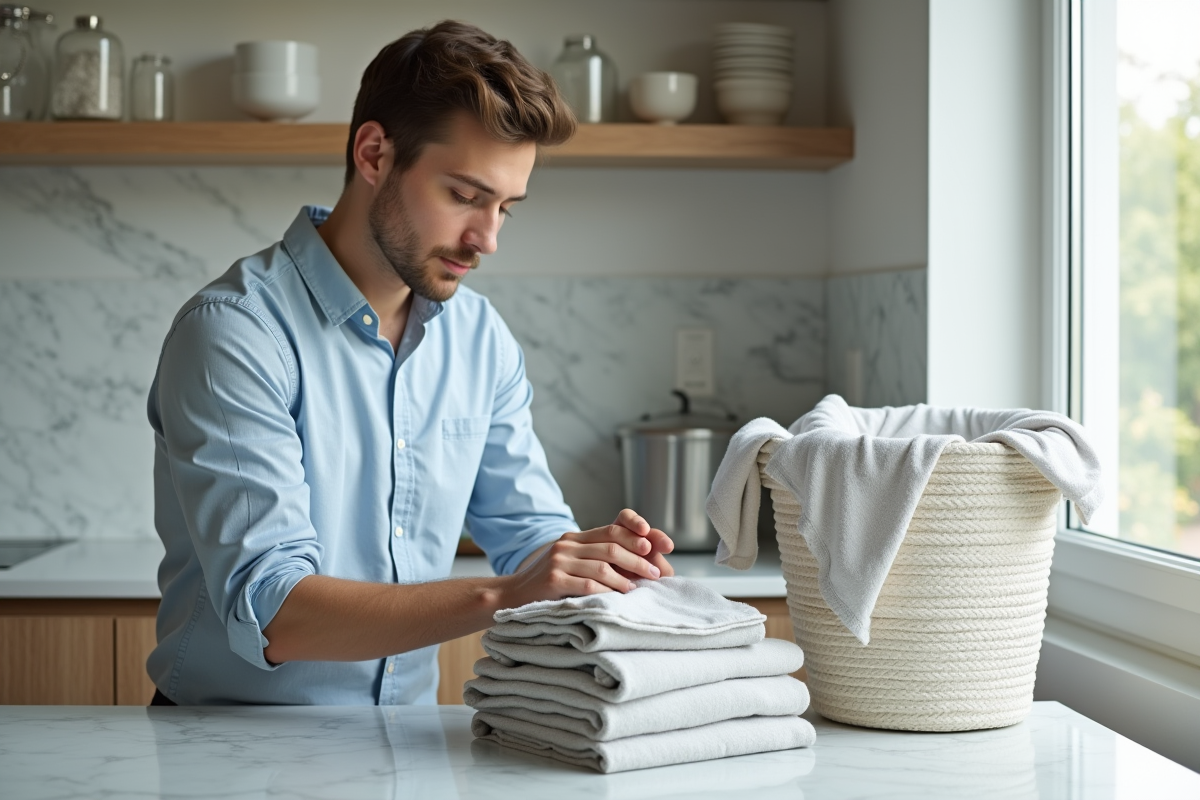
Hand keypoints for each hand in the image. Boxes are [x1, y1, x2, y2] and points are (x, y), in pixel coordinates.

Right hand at [501, 509, 674, 606]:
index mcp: (573, 538)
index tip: (654, 547)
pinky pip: (588, 583)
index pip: (611, 530)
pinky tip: (619, 596)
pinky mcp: (553, 579)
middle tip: (655, 572)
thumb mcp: (570, 563)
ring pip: (602, 566)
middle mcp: (566, 545)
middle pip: (611, 547)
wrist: (512, 595)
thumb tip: (633, 560)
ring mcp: (558, 561)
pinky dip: (607, 590)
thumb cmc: (547, 583)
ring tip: (638, 587)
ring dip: (625, 578)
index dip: (635, 537)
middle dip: (637, 559)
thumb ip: (593, 557)